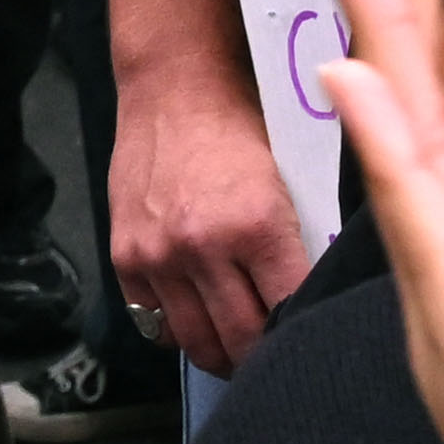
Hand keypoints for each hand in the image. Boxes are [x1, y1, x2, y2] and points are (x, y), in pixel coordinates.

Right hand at [111, 40, 321, 374]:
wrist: (176, 86)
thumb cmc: (241, 124)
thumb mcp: (291, 178)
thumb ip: (299, 242)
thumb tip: (317, 300)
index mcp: (257, 225)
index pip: (288, 312)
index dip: (303, 334)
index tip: (310, 342)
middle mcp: (203, 246)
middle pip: (241, 342)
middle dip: (264, 357)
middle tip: (277, 357)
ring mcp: (159, 256)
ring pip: (196, 343)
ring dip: (222, 354)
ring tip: (239, 348)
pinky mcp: (126, 258)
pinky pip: (153, 324)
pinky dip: (178, 330)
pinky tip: (198, 317)